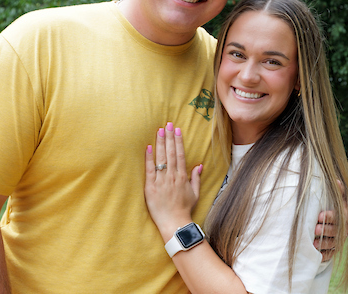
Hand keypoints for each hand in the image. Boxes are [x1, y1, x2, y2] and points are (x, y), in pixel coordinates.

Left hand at [144, 122, 202, 240]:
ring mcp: (161, 181)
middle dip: (169, 137)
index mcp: (182, 176)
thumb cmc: (185, 209)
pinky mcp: (150, 187)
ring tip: (159, 130)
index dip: (178, 141)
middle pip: (170, 153)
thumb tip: (199, 165)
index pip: (180, 154)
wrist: (174, 223)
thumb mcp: (194, 193)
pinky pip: (149, 170)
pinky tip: (148, 147)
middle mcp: (172, 176)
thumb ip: (196, 178)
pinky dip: (149, 158)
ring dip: (160, 143)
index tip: (177, 130)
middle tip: (168, 124)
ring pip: (160, 158)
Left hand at [314, 180, 347, 261]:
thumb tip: (336, 180)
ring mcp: (338, 241)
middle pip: (335, 232)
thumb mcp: (339, 199)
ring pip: (332, 244)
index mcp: (344, 217)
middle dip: (325, 230)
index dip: (329, 217)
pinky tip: (316, 254)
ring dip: (323, 244)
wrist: (339, 222)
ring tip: (313, 243)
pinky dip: (323, 255)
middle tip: (315, 229)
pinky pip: (330, 254)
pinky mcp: (333, 250)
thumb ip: (338, 191)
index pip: (337, 217)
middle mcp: (343, 230)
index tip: (319, 215)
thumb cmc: (335, 207)